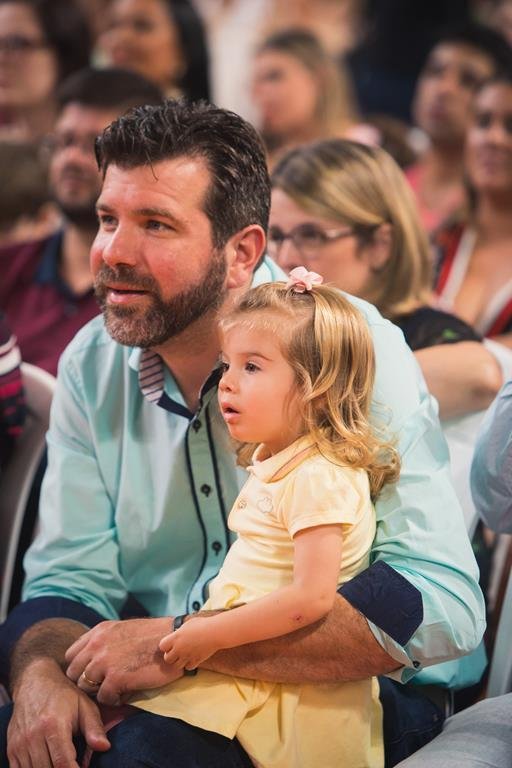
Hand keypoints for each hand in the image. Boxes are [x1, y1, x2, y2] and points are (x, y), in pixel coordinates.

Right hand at [7, 657, 109, 767]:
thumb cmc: (63, 694)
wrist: (34, 682)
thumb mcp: (84, 705)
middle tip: (74, 764)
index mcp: (54, 725)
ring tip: (62, 763)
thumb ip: (94, 728)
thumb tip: (105, 747)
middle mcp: (33, 736)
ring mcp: (20, 743)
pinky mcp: (12, 748)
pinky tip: (47, 763)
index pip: (63, 763)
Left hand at [65, 617, 182, 705]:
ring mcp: (105, 661)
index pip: (71, 655)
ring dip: (100, 691)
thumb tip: (90, 660)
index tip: (93, 674)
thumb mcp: (122, 630)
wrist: (176, 639)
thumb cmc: (154, 636)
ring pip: (85, 687)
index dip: (80, 668)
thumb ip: (104, 642)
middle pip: (74, 673)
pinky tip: (127, 693)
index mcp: (98, 632)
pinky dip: (114, 700)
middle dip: (86, 682)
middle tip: (104, 685)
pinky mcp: (116, 678)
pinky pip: (103, 698)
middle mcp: (97, 644)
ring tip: (117, 689)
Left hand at [159, 617, 219, 668]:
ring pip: (176, 666)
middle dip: (170, 655)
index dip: (165, 646)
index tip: (170, 644)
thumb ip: (179, 632)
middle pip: (167, 659)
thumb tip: (176, 635)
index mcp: (176, 637)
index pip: (162, 646)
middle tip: (176, 651)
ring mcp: (187, 656)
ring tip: (183, 656)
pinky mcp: (196, 661)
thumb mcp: (187, 624)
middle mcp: (179, 648)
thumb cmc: (203, 624)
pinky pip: (188, 668)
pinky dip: (189, 664)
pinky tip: (192, 658)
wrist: (215, 632)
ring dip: (178, 662)